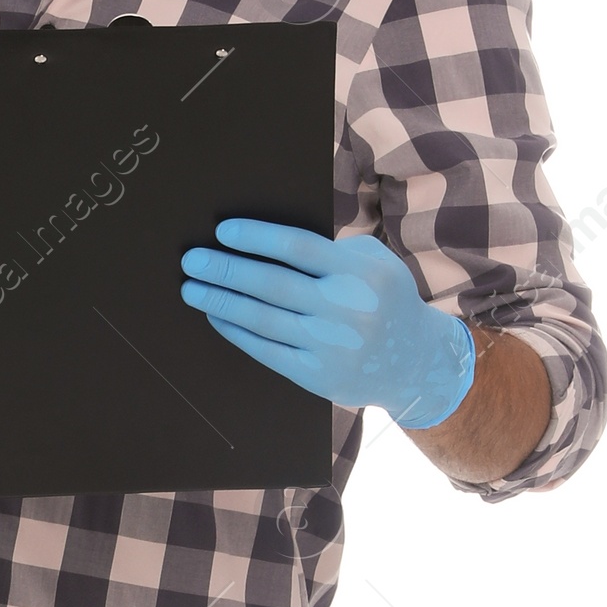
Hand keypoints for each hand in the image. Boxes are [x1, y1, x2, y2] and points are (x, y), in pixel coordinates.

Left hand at [181, 220, 475, 427]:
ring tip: (192, 289)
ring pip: (263, 319)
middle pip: (273, 284)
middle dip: (226, 270)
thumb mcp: (373, 264)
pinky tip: (217, 317)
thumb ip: (330, 253)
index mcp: (360, 271)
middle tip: (192, 260)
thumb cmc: (383, 299)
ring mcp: (332, 346)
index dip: (256, 238)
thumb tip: (262, 242)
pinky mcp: (319, 376)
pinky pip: (267, 351)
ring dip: (222, 302)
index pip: (298, 248)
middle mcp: (347, 309)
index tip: (221, 231)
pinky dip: (237, 332)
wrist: (415, 361)